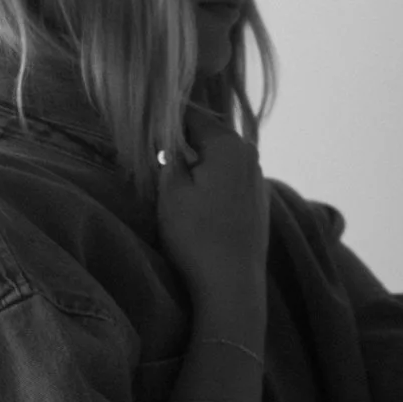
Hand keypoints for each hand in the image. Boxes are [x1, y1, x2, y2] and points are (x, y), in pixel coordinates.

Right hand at [155, 107, 269, 294]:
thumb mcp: (171, 190)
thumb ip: (170, 155)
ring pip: (219, 159)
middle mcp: (249, 156)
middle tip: (154, 154)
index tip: (144, 126)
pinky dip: (211, 181)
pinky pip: (229, 179)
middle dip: (182, 142)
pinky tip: (195, 200)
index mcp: (229, 145)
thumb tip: (170, 138)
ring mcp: (257, 180)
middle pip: (209, 136)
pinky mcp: (258, 203)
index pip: (192, 116)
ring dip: (197, 163)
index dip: (165, 119)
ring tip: (172, 179)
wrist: (231, 285)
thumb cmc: (196, 235)